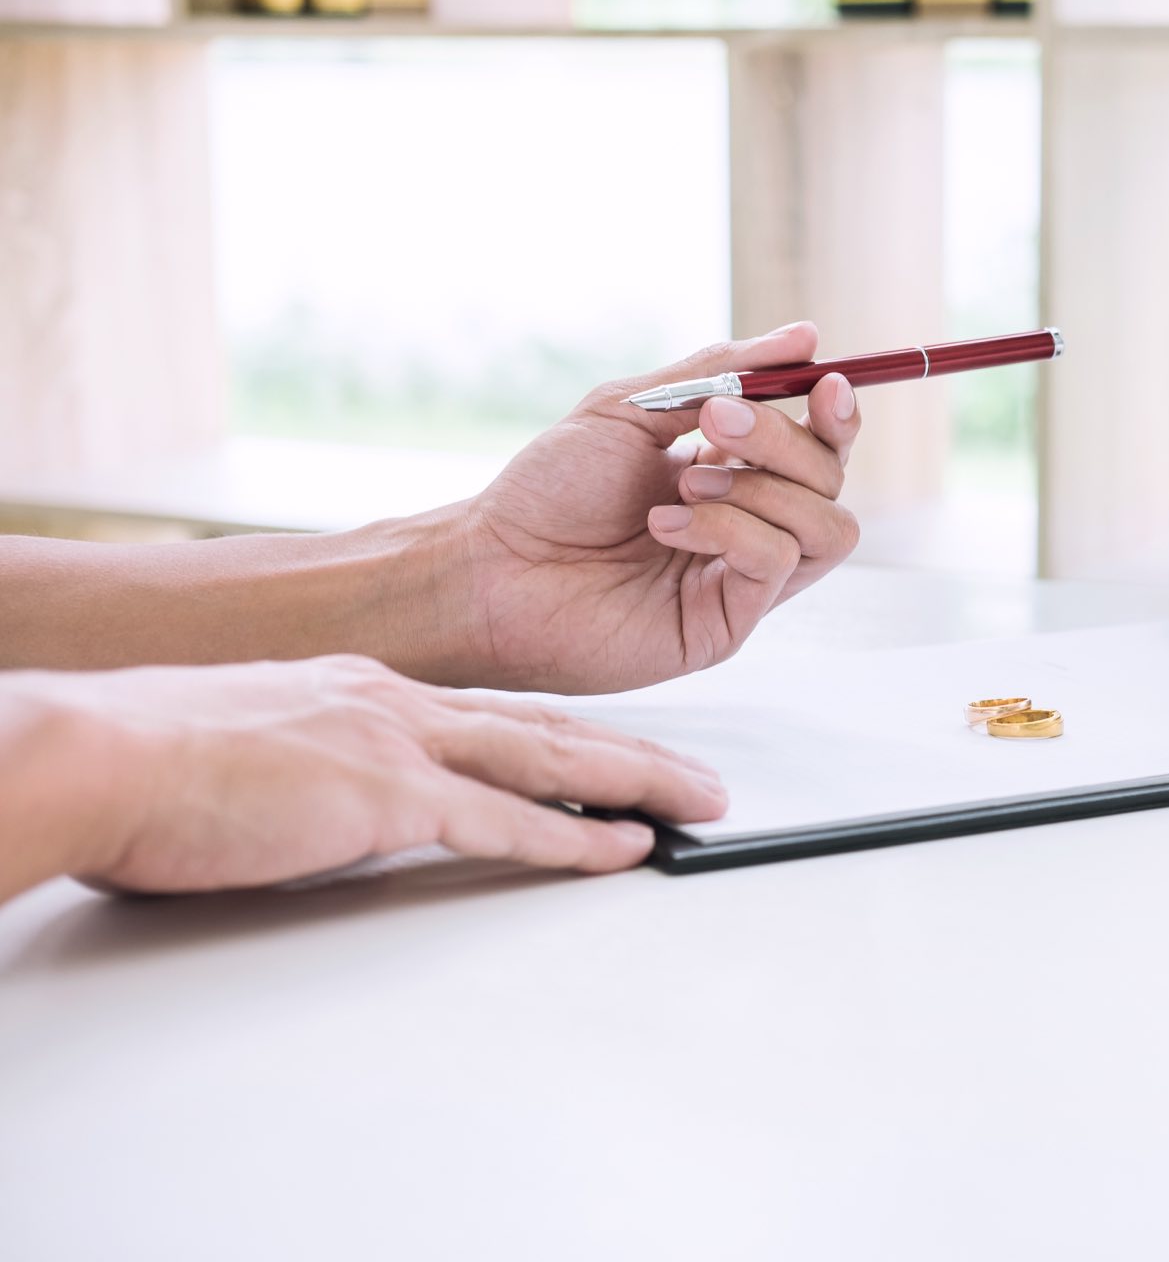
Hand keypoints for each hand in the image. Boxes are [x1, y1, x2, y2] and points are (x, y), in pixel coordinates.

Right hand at [1, 657, 726, 897]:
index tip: (618, 753)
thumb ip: (314, 764)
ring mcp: (397, 743)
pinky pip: (505, 821)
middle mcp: (399, 704)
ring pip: (549, 759)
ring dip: (635, 784)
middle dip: (634, 753)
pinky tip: (624, 847)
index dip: (570, 735)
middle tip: (700, 775)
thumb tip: (330, 800)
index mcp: (368, 690)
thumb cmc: (152, 759)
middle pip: (547, 726)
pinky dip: (574, 836)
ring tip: (698, 803)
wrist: (97, 753)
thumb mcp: (255, 745)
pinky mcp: (384, 795)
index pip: (497, 714)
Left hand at [450, 323, 861, 692]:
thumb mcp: (634, 408)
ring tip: (684, 483)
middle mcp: (748, 527)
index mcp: (732, 475)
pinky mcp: (728, 623)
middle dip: (784, 439)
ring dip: (761, 488)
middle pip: (830, 480)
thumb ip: (721, 370)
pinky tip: (665, 523)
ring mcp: (741, 579)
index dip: (837, 416)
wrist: (495, 565)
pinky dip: (729, 529)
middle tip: (716, 422)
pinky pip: (776, 563)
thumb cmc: (550, 491)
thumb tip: (806, 336)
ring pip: (826, 527)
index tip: (825, 382)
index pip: (820, 448)